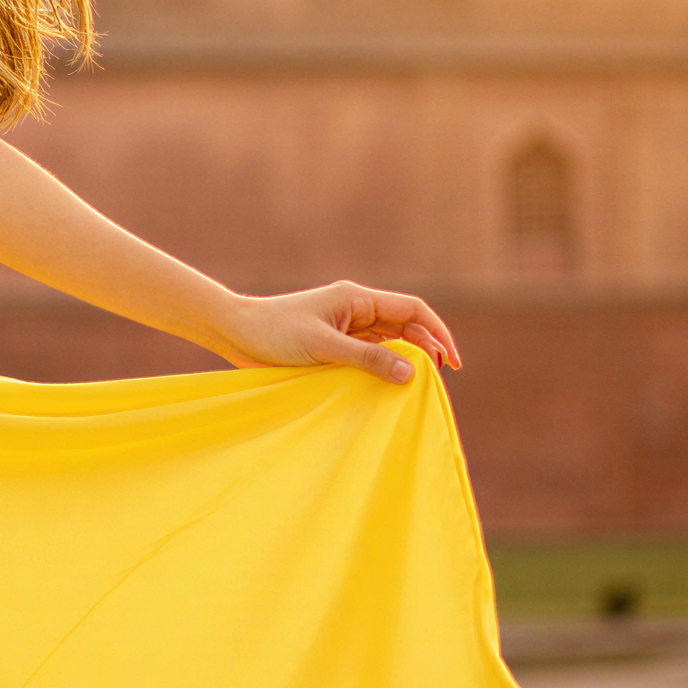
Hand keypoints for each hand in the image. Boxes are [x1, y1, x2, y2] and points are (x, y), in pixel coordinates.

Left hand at [218, 281, 461, 384]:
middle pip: (405, 327)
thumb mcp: (323, 346)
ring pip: (388, 343)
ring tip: (415, 389)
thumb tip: (410, 372)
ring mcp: (345, 327)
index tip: (452, 363)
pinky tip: (387, 389)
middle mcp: (355, 310)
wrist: (236, 333)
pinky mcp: (333, 345)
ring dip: (404, 362)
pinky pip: (368, 355)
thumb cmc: (274, 333)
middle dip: (425, 351)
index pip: (412, 310)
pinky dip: (381, 369)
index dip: (438, 333)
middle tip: (435, 383)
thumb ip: (366, 357)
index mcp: (356, 298)